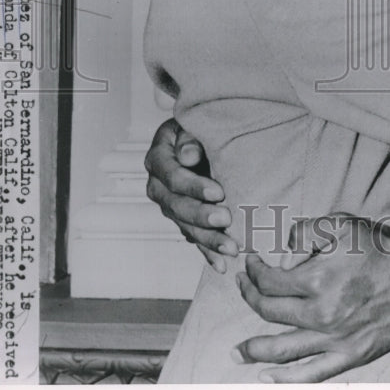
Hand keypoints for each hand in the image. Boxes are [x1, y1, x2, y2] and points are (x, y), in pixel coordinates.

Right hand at [144, 118, 237, 270]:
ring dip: (208, 240)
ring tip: (231, 248)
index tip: (219, 192)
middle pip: (177, 206)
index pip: (173, 176)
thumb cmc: (199, 128)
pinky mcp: (182, 219)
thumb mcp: (193, 124)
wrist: (200, 139)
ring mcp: (169, 205)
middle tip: (226, 219)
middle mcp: (158, 186)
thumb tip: (188, 156)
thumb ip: (190, 138)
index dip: (194, 186)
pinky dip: (207, 253)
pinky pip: (193, 238)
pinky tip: (221, 265)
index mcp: (158, 158)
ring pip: (185, 226)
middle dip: (202, 216)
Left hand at [233, 213, 389, 381]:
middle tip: (242, 288)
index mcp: (317, 278)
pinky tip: (267, 377)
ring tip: (237, 350)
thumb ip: (305, 232)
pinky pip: (311, 375)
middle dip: (248, 298)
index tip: (250, 264)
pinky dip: (286, 379)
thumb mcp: (341, 224)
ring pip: (282, 349)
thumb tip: (281, 251)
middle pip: (269, 312)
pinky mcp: (350, 356)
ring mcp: (335, 338)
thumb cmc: (379, 246)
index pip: (269, 281)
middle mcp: (321, 312)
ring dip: (254, 349)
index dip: (253, 271)